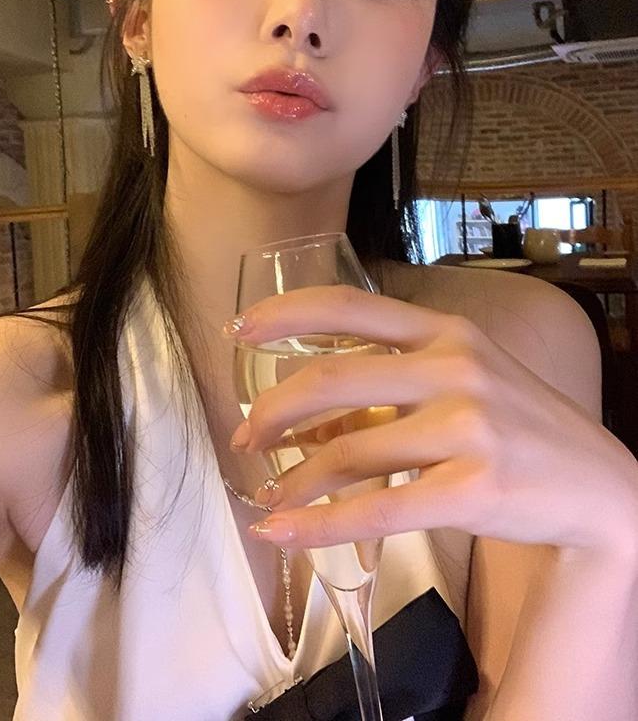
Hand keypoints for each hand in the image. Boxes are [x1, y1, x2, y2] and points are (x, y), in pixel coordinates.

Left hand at [225, 285, 637, 557]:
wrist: (600, 488)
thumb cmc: (517, 427)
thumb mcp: (465, 379)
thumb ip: (393, 382)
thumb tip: (306, 418)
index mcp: (445, 330)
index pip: (349, 303)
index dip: (284, 313)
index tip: (237, 330)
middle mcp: (455, 367)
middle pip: (333, 378)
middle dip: (273, 409)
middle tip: (245, 437)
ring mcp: (468, 427)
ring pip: (349, 450)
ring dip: (294, 476)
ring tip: (269, 493)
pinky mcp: (473, 489)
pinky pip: (377, 510)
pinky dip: (320, 525)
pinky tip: (285, 533)